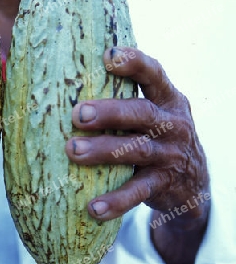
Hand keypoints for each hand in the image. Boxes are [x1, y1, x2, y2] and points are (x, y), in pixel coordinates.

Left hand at [65, 47, 209, 263]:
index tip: (109, 56)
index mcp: (168, 100)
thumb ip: (128, 100)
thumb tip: (71, 82)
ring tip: (73, 150)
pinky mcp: (162, 184)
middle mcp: (172, 124)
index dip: (134, 64)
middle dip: (109, 112)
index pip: (154, 75)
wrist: (193, 182)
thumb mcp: (154, 114)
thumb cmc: (158, 137)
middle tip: (78, 114)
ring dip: (103, 150)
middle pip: (141, 113)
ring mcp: (169, 155)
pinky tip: (93, 208)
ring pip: (135, 150)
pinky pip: (137, 192)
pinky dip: (115, 201)